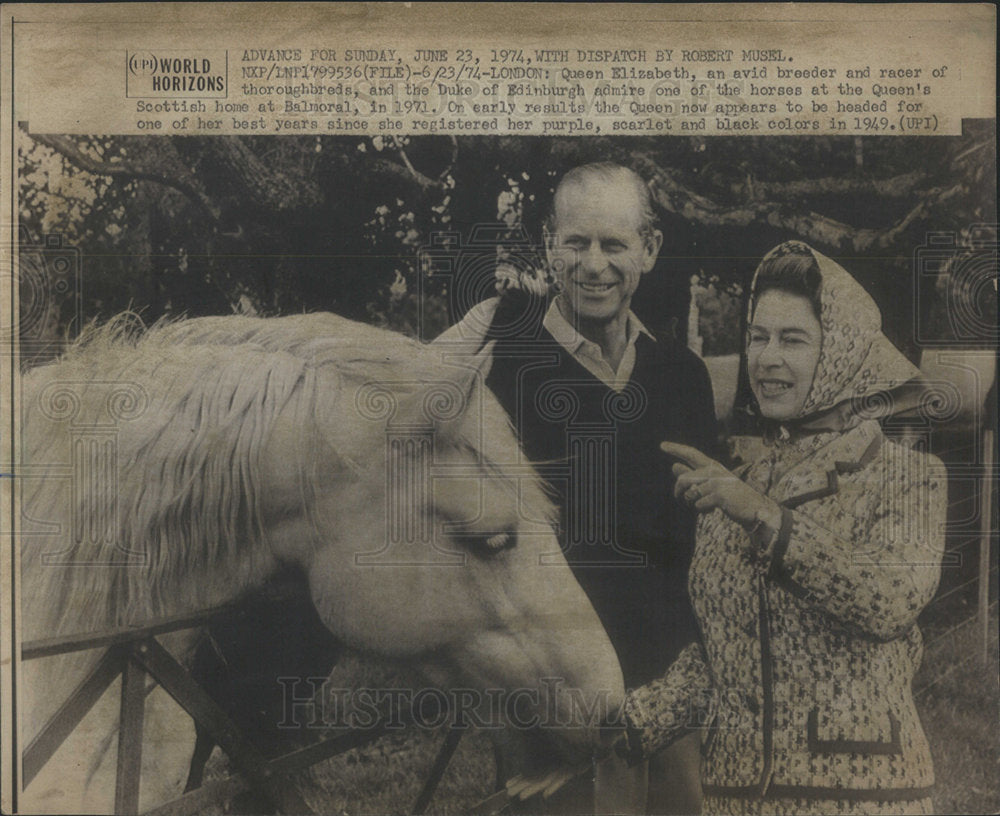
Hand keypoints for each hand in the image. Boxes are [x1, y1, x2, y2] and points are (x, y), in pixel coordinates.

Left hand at [660, 442, 780, 530]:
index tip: (662, 445)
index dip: (676, 449)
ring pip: (690, 494)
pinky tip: (714, 508)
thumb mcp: (711, 484)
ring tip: (705, 505)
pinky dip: (702, 509)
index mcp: (713, 466)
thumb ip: (693, 476)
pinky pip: (698, 504)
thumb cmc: (731, 497)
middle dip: (678, 492)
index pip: (691, 454)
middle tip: (680, 500)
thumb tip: (673, 466)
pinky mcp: (718, 494)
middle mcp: (714, 470)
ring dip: (693, 503)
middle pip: (683, 479)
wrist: (754, 508)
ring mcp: (717, 482)